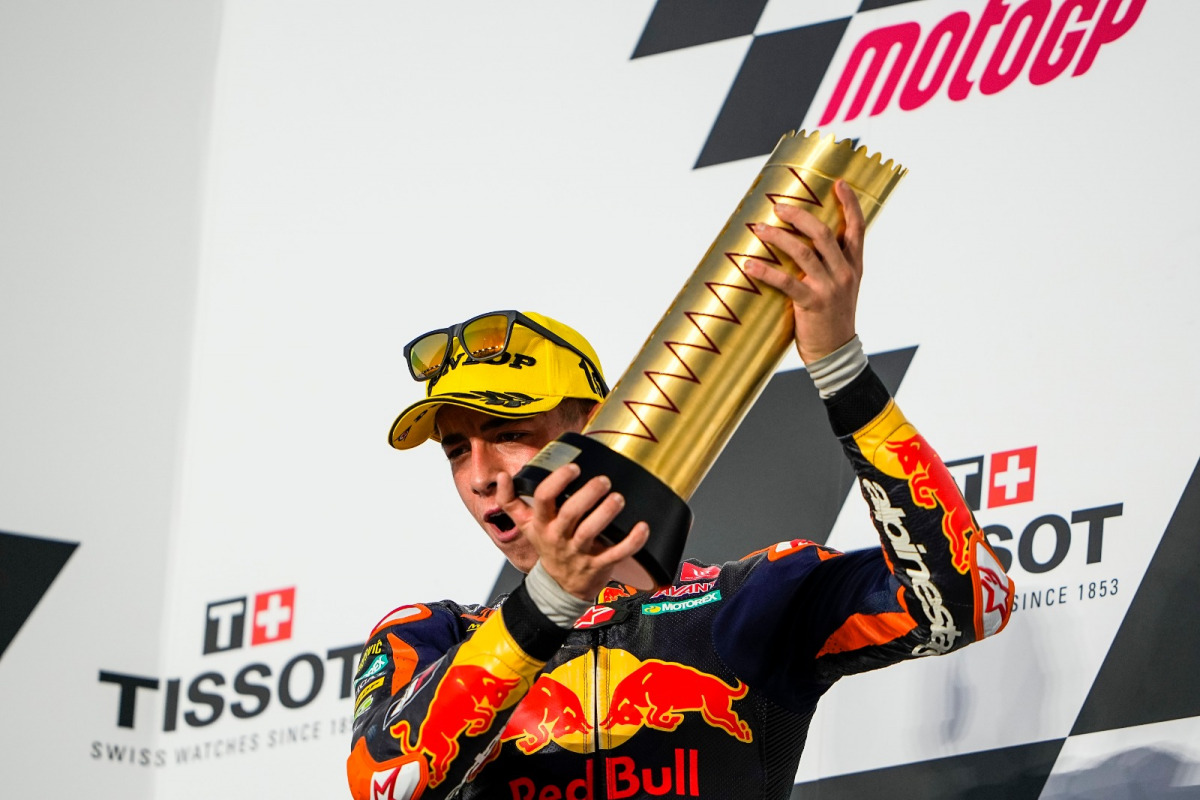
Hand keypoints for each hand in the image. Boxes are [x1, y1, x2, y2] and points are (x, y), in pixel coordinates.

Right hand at [496, 464, 649, 601]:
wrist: (558, 588)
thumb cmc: (547, 549)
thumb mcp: (526, 527)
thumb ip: (511, 502)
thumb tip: (501, 477)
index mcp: (541, 524)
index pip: (543, 499)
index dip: (557, 481)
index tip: (573, 468)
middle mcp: (558, 537)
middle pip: (569, 513)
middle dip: (587, 495)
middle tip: (603, 481)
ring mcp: (578, 553)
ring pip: (590, 532)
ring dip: (606, 513)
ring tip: (618, 499)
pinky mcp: (598, 565)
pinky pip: (616, 554)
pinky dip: (632, 541)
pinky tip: (642, 527)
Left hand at [744, 179, 864, 363]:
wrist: (836, 352)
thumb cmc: (833, 317)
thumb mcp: (842, 287)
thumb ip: (832, 264)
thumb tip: (806, 242)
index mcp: (854, 266)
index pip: (858, 229)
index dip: (850, 204)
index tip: (839, 183)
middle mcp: (844, 273)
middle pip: (824, 233)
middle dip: (800, 216)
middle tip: (778, 206)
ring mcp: (829, 288)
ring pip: (803, 252)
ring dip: (778, 237)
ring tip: (758, 229)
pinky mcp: (812, 304)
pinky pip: (786, 282)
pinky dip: (765, 271)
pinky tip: (749, 264)